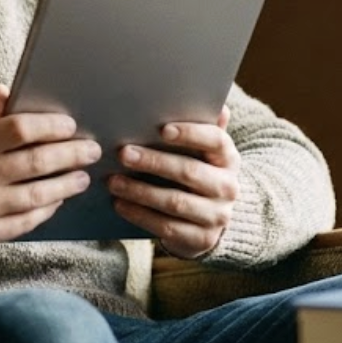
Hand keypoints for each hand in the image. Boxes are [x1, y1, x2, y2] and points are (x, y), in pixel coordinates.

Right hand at [0, 85, 100, 251]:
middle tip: (91, 150)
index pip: (19, 129)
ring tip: (82, 177)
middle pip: (35, 162)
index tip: (70, 124)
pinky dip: (46, 210)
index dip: (50, 125)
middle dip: (70, 154)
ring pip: (37, 195)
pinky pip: (25, 222)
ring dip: (66, 185)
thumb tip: (6, 91)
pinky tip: (58, 199)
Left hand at [107, 106, 239, 259]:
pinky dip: (139, 214)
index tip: (162, 129)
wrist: (211, 219)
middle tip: (123, 153)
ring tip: (112, 181)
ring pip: (175, 202)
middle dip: (154, 162)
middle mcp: (228, 187)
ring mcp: (216, 216)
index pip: (216, 141)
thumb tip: (216, 103)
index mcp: (228, 158)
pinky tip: (119, 203)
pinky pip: (166, 227)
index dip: (191, 134)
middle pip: (189, 172)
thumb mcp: (203, 151)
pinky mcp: (201, 239)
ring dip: (140, 191)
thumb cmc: (198, 172)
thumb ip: (204, 127)